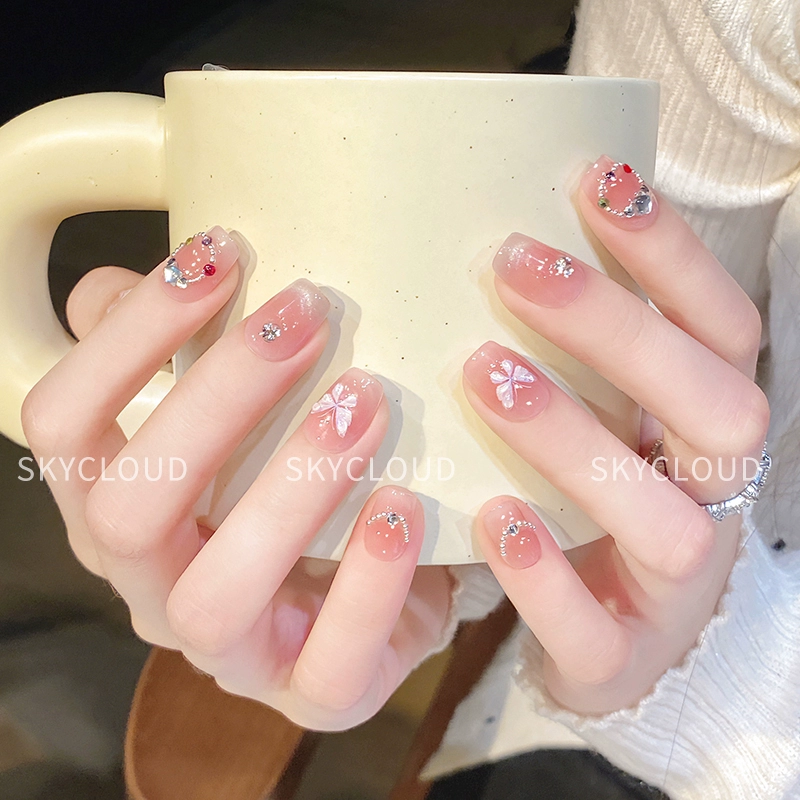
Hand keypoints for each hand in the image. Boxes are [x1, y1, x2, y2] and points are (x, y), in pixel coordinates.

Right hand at [21, 227, 450, 729]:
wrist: (378, 578)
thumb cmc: (294, 480)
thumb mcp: (233, 414)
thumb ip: (176, 352)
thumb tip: (106, 287)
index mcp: (116, 505)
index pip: (62, 424)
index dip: (126, 336)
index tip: (219, 252)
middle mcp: (151, 584)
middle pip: (129, 507)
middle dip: (217, 398)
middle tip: (307, 315)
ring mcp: (230, 650)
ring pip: (215, 595)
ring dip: (291, 486)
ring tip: (365, 402)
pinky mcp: (314, 690)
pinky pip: (330, 662)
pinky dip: (369, 580)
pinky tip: (403, 505)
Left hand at [462, 156, 768, 713]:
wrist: (610, 639)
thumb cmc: (593, 500)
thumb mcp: (602, 416)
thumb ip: (573, 351)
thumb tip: (498, 242)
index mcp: (708, 429)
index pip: (721, 327)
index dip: (672, 254)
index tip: (596, 180)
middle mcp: (712, 497)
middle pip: (714, 405)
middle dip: (619, 330)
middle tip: (514, 266)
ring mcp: (674, 585)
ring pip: (662, 518)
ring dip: (575, 439)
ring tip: (485, 374)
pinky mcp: (620, 657)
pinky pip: (594, 626)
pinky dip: (544, 573)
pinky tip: (490, 515)